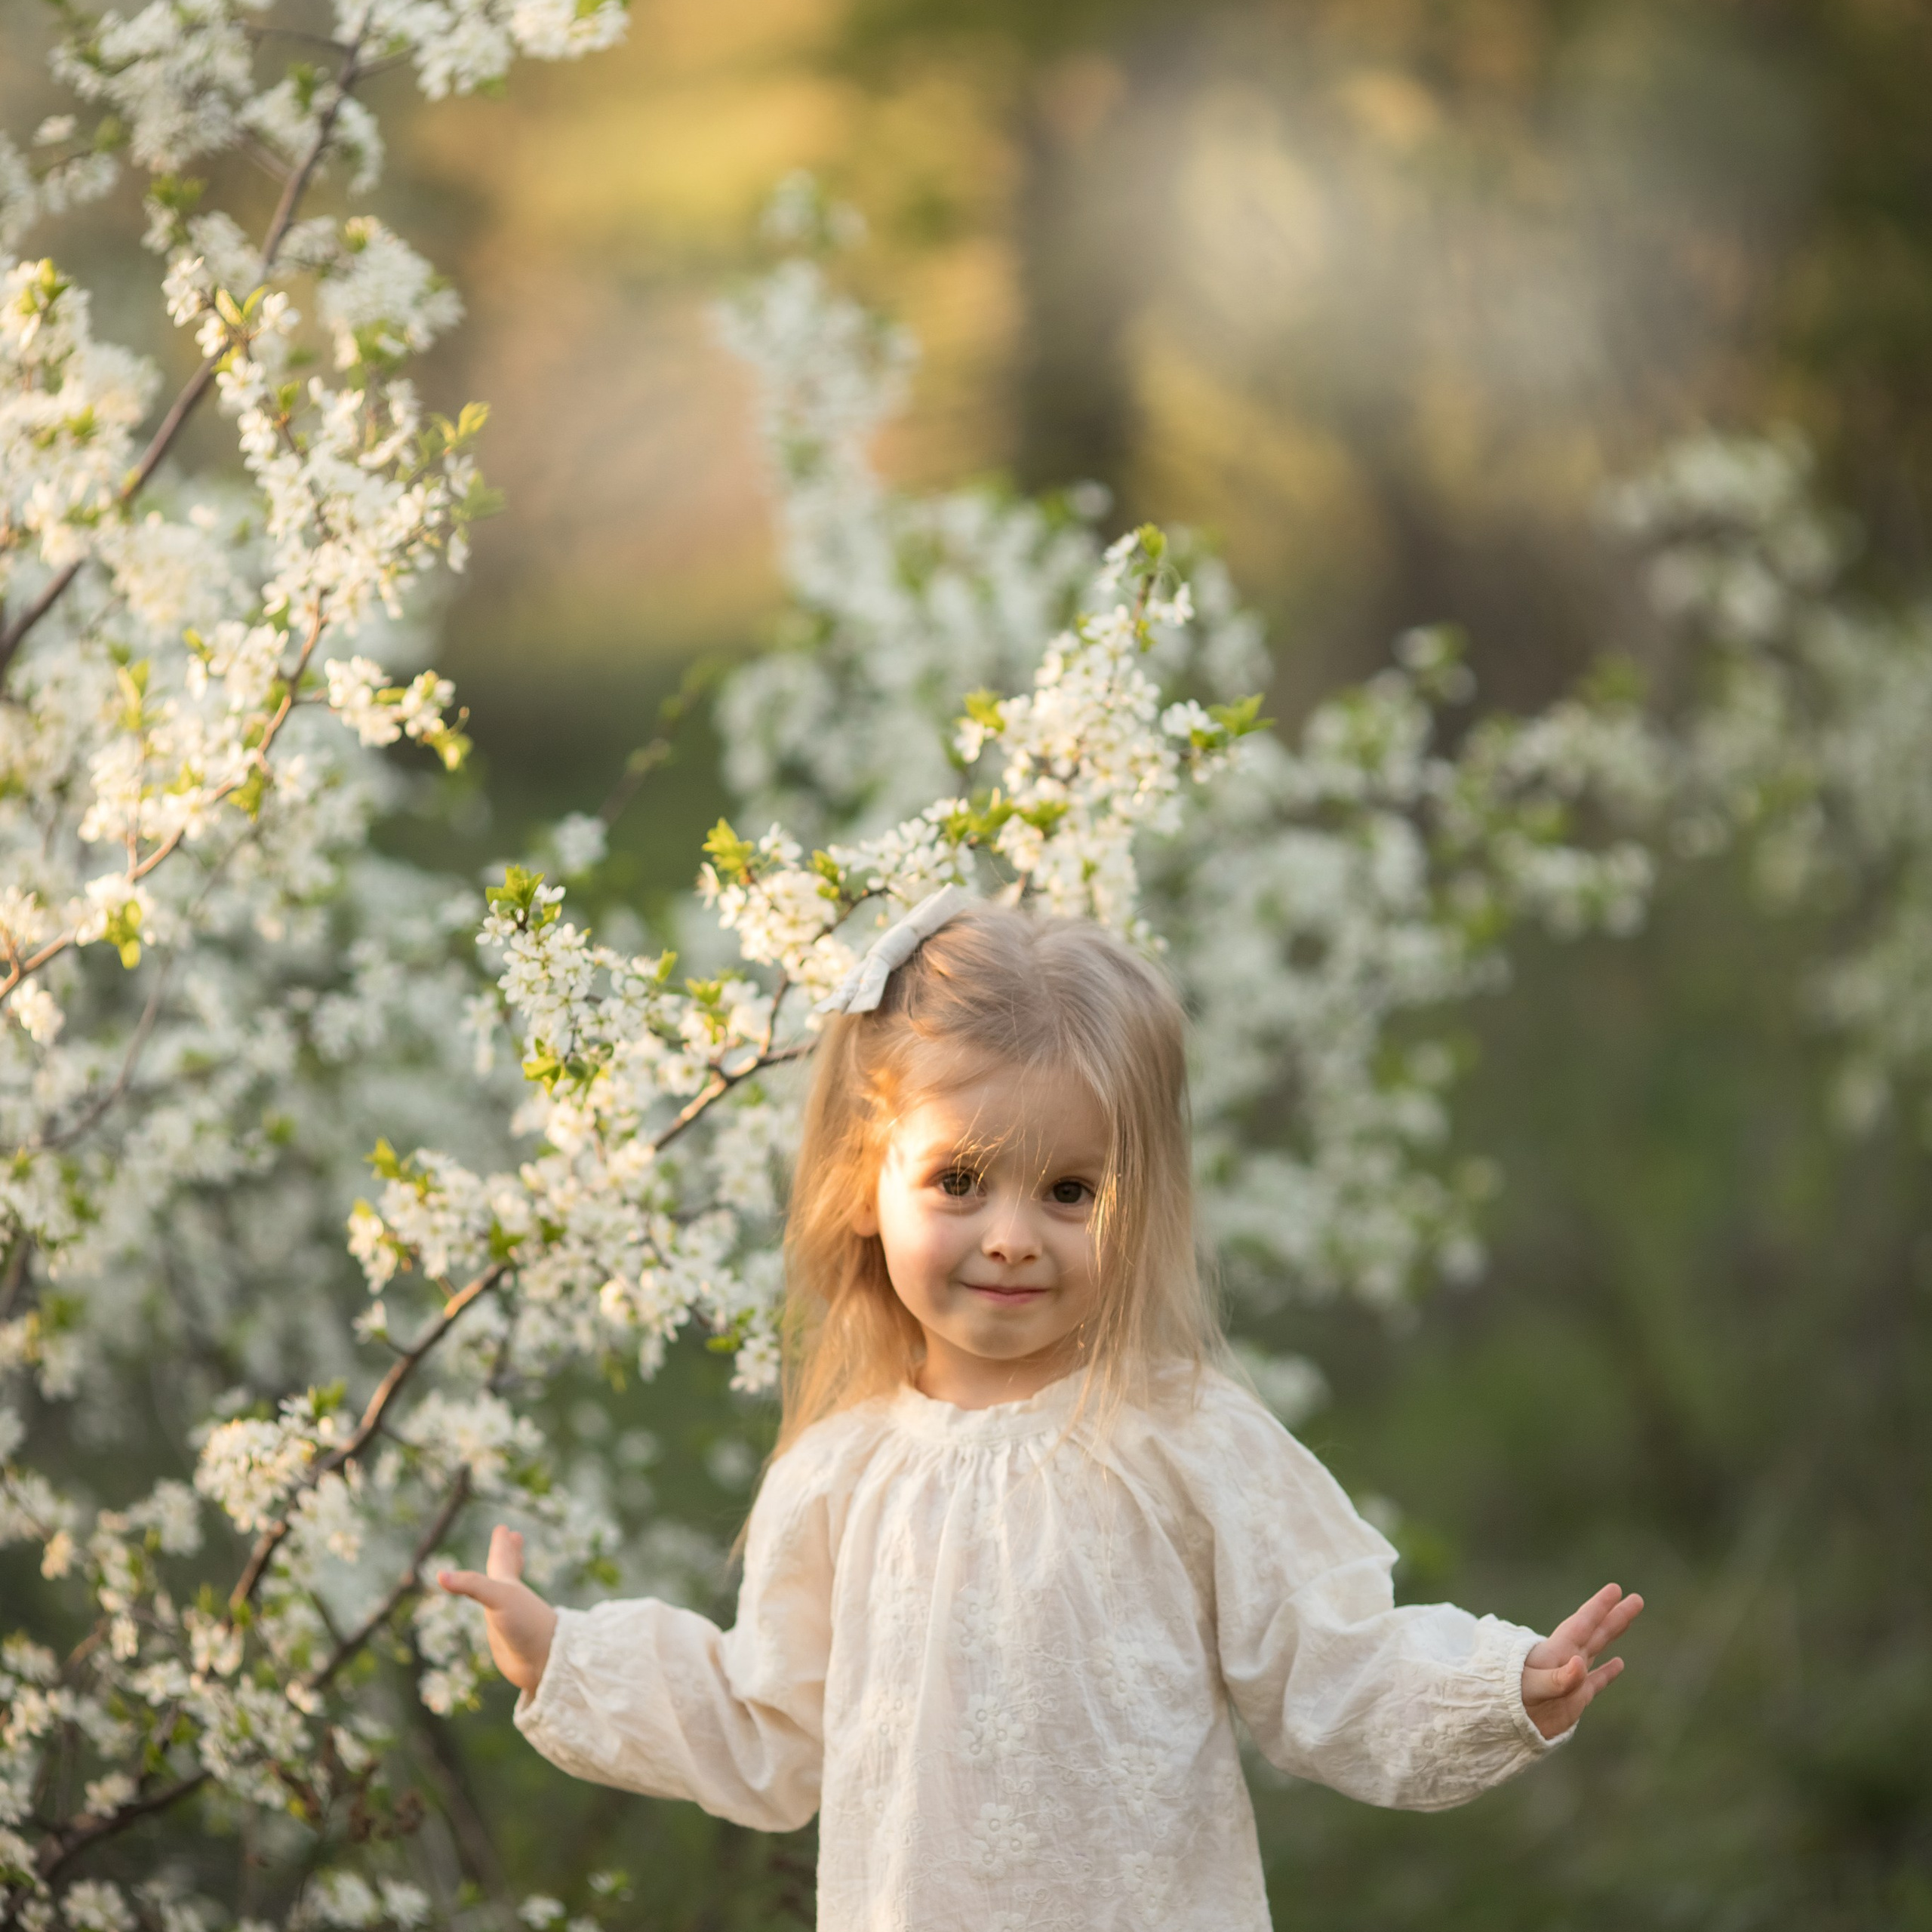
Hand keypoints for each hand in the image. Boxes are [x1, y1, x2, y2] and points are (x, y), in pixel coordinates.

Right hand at [437, 1525, 557, 1692]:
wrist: (544, 1660)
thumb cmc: (526, 1623)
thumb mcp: (498, 1597)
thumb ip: (471, 1585)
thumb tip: (440, 1576)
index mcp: (508, 1583)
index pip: (503, 1557)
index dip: (502, 1543)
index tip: (505, 1528)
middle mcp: (508, 1598)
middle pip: (509, 1569)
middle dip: (508, 1553)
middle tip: (514, 1536)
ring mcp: (507, 1617)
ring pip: (504, 1592)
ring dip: (506, 1579)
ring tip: (507, 1570)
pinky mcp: (504, 1639)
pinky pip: (498, 1620)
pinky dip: (495, 1612)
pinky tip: (497, 1617)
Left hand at [1520, 1582, 1643, 1739]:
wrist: (1503, 1722)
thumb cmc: (1511, 1699)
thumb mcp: (1531, 1687)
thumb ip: (1557, 1678)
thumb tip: (1581, 1664)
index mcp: (1555, 1651)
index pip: (1582, 1624)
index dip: (1598, 1607)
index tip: (1615, 1589)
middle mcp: (1566, 1660)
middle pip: (1595, 1632)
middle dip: (1614, 1615)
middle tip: (1636, 1598)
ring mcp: (1572, 1679)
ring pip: (1597, 1650)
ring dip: (1612, 1633)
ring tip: (1628, 1617)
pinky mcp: (1575, 1700)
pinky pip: (1596, 1682)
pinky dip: (1608, 1672)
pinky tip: (1619, 1663)